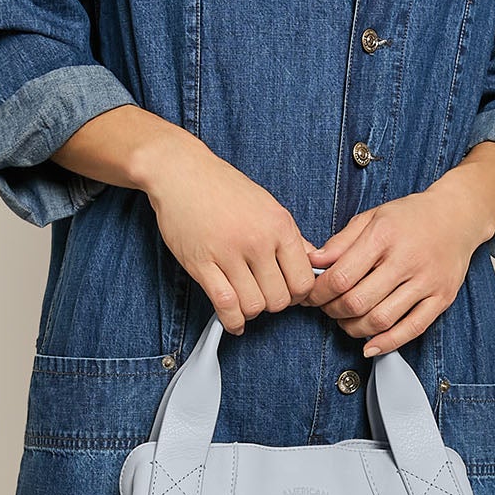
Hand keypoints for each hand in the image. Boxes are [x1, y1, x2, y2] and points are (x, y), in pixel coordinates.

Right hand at [143, 136, 316, 334]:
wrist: (181, 173)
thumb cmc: (223, 187)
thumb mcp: (267, 205)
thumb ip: (291, 236)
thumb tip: (314, 260)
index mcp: (279, 225)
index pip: (304, 280)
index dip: (299, 294)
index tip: (289, 292)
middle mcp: (257, 241)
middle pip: (280, 298)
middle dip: (274, 304)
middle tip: (264, 294)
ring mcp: (228, 253)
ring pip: (254, 306)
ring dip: (252, 311)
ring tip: (246, 301)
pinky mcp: (201, 264)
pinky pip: (225, 304)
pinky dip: (232, 321)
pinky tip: (234, 321)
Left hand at [301, 180, 492, 354]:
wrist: (457, 216)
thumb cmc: (411, 217)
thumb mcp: (372, 218)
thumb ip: (341, 242)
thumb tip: (313, 263)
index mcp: (384, 235)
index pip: (341, 276)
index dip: (318, 293)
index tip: (311, 296)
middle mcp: (407, 259)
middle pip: (358, 302)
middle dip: (333, 312)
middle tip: (326, 309)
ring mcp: (427, 281)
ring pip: (381, 320)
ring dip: (354, 329)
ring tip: (346, 321)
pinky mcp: (441, 298)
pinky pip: (412, 329)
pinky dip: (387, 343)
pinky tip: (370, 346)